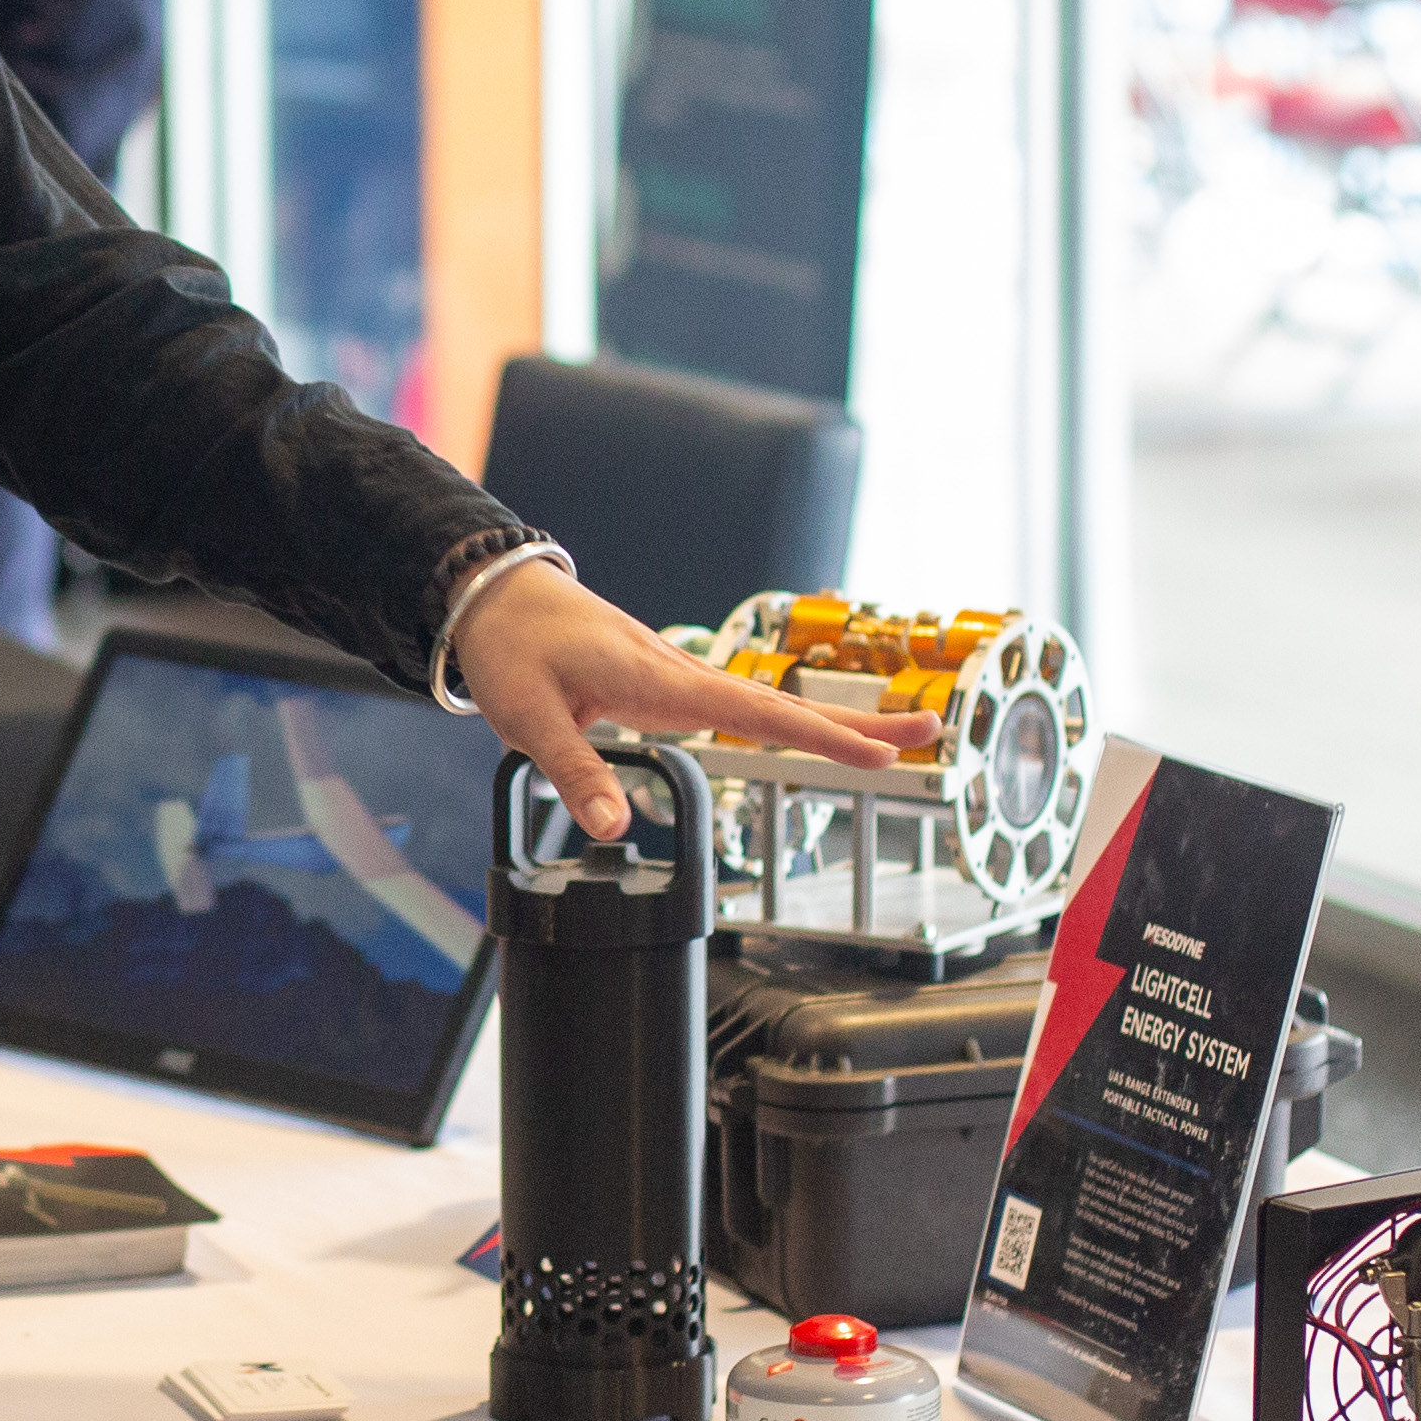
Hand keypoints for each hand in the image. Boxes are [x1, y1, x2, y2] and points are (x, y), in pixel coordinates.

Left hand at [448, 556, 915, 841]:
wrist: (491, 590)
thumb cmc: (510, 647)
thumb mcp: (526, 718)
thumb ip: (574, 774)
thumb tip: (614, 830)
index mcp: (653, 677)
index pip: (751, 712)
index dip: (817, 735)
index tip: (875, 754)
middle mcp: (678, 670)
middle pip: (782, 704)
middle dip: (856, 723)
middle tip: (929, 735)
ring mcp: (676, 671)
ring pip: (767, 701)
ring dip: (831, 720)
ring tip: (894, 742)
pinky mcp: (665, 676)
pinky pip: (739, 701)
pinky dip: (787, 716)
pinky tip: (813, 732)